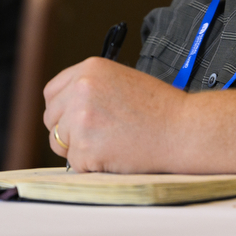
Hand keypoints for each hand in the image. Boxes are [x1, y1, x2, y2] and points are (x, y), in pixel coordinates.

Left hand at [42, 57, 190, 172]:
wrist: (183, 129)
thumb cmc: (160, 109)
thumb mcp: (122, 81)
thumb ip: (91, 89)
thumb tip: (67, 110)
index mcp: (90, 69)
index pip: (53, 92)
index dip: (62, 109)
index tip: (73, 119)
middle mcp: (81, 89)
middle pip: (51, 118)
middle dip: (68, 131)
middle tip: (97, 136)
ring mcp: (80, 119)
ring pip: (59, 142)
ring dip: (79, 149)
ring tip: (110, 143)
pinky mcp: (85, 148)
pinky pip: (75, 163)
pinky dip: (92, 165)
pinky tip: (116, 154)